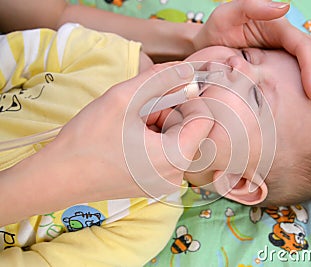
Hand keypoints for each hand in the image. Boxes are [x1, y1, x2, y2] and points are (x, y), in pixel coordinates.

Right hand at [0, 62, 213, 224]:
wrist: (58, 176)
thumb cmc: (87, 139)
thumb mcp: (124, 98)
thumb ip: (161, 80)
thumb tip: (186, 70)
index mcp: (175, 157)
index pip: (205, 118)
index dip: (187, 99)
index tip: (162, 93)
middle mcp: (176, 175)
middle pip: (190, 129)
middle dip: (168, 112)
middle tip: (137, 111)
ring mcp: (165, 182)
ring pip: (177, 139)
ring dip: (158, 124)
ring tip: (129, 125)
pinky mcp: (154, 183)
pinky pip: (166, 153)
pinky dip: (153, 138)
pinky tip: (128, 138)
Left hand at [194, 0, 310, 107]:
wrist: (207, 43)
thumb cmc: (215, 30)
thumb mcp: (227, 15)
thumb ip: (252, 7)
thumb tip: (285, 8)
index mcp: (278, 27)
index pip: (304, 47)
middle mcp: (287, 37)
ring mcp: (287, 50)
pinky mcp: (284, 62)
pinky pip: (308, 71)